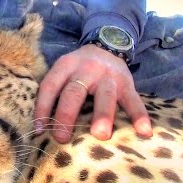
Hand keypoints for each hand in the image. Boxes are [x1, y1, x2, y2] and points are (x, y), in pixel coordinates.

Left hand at [34, 44, 152, 142]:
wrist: (107, 44)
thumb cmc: (79, 69)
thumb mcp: (64, 70)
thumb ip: (55, 92)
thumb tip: (40, 127)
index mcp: (65, 66)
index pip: (50, 87)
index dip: (43, 107)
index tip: (39, 130)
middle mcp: (86, 69)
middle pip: (74, 92)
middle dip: (67, 115)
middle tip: (62, 137)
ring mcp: (108, 76)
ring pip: (105, 96)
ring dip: (102, 115)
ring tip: (100, 135)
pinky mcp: (127, 83)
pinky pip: (134, 100)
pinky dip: (139, 115)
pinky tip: (144, 131)